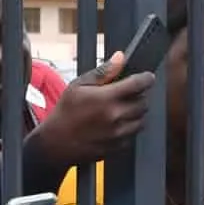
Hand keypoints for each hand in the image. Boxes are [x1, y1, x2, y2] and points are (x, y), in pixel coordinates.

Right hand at [38, 50, 153, 165]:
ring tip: (122, 108)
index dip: (146, 78)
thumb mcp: (79, 85)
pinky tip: (117, 123)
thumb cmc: (65, 112)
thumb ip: (103, 72)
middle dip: (140, 96)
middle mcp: (116, 116)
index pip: (138, 84)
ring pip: (142, 120)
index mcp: (106, 98)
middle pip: (143, 103)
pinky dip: (130, 127)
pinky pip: (134, 134)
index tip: (147, 77)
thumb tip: (120, 57)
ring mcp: (118, 133)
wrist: (56, 143)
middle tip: (129, 93)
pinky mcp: (118, 146)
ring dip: (137, 112)